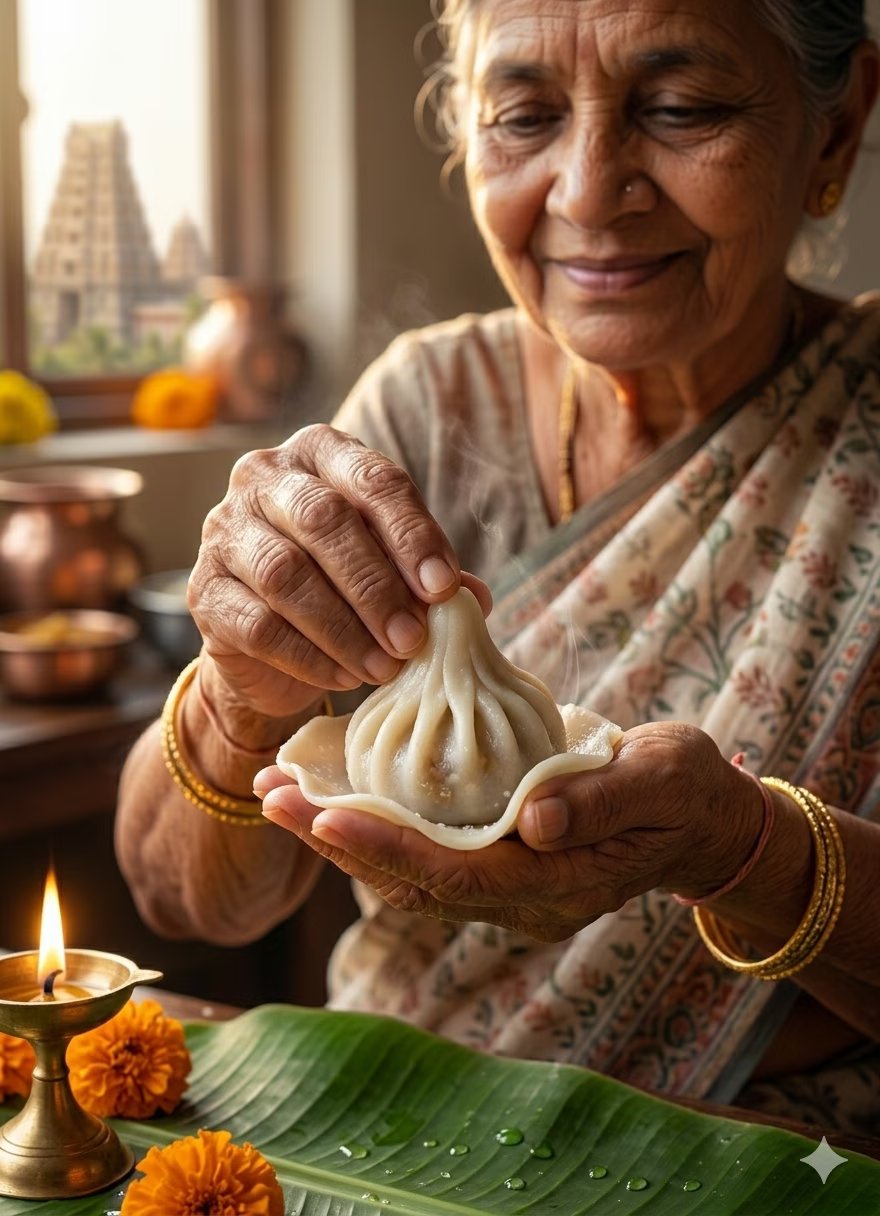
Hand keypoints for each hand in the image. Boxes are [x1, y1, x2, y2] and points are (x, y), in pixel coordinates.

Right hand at [187, 424, 489, 716]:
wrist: (270, 647)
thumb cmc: (344, 587)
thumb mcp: (394, 572)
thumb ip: (430, 577)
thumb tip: (473, 598)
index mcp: (321, 453)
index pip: (373, 479)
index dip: (412, 534)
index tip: (443, 589)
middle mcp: (264, 478)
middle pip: (322, 520)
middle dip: (376, 585)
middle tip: (413, 639)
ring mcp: (224, 531)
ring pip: (286, 574)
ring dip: (344, 628)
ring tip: (385, 666)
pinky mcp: (203, 591)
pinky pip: (257, 624)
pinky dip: (308, 656)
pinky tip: (344, 678)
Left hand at [255, 723, 764, 940]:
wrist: (700, 821)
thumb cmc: (686, 793)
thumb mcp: (665, 780)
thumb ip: (603, 801)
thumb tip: (532, 816)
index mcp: (559, 883)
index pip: (458, 877)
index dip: (389, 848)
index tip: (326, 811)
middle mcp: (521, 899)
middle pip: (414, 881)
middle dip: (339, 841)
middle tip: (273, 796)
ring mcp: (507, 888)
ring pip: (408, 872)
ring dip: (342, 835)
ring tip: (280, 793)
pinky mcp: (498, 864)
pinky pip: (422, 854)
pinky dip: (374, 826)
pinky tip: (333, 794)